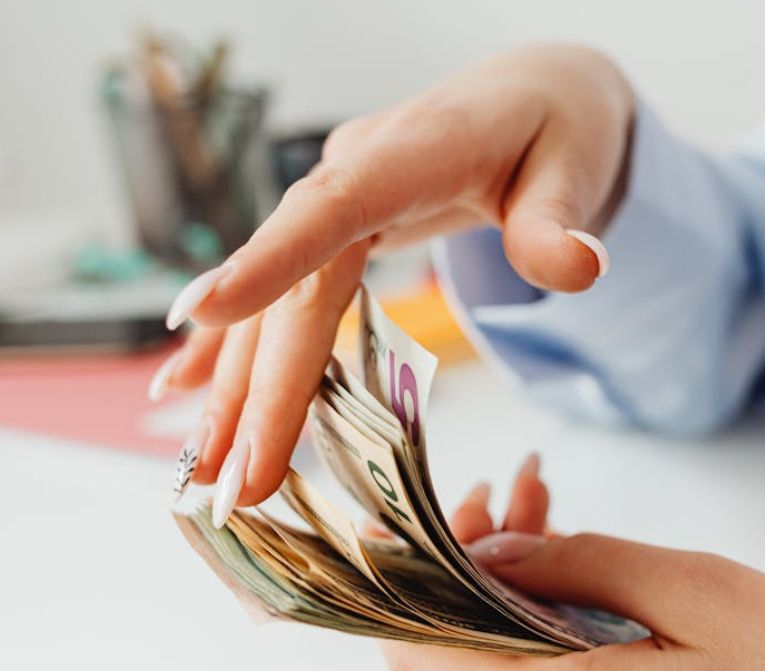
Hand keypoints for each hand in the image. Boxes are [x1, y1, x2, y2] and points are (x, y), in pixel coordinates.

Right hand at [147, 45, 634, 525]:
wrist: (534, 94)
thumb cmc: (556, 127)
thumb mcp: (574, 167)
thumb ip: (559, 221)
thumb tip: (578, 268)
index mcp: (410, 152)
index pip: (331, 210)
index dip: (267, 262)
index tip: (202, 316)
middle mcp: (355, 173)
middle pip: (294, 289)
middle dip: (260, 388)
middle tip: (233, 481)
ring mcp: (338, 199)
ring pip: (276, 301)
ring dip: (237, 385)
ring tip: (203, 466)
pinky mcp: (337, 224)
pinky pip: (280, 291)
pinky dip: (235, 343)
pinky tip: (186, 387)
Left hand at [381, 464, 764, 670]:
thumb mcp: (699, 590)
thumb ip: (578, 565)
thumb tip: (486, 546)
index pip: (420, 662)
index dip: (400, 584)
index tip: (417, 510)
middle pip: (448, 666)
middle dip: (454, 566)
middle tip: (503, 491)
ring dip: (498, 584)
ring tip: (539, 502)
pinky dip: (535, 618)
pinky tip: (569, 558)